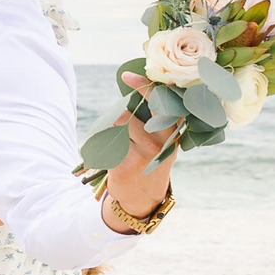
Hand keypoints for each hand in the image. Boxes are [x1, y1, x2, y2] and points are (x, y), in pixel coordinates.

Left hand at [101, 72, 178, 225]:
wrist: (143, 197)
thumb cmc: (150, 161)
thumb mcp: (163, 141)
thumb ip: (157, 119)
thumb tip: (137, 89)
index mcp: (171, 132)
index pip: (160, 103)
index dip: (143, 87)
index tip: (127, 76)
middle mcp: (160, 142)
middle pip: (127, 116)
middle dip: (118, 116)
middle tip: (118, 122)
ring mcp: (143, 155)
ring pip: (114, 131)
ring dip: (109, 132)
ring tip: (117, 144)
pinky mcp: (125, 166)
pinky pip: (106, 146)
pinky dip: (102, 146)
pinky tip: (109, 156)